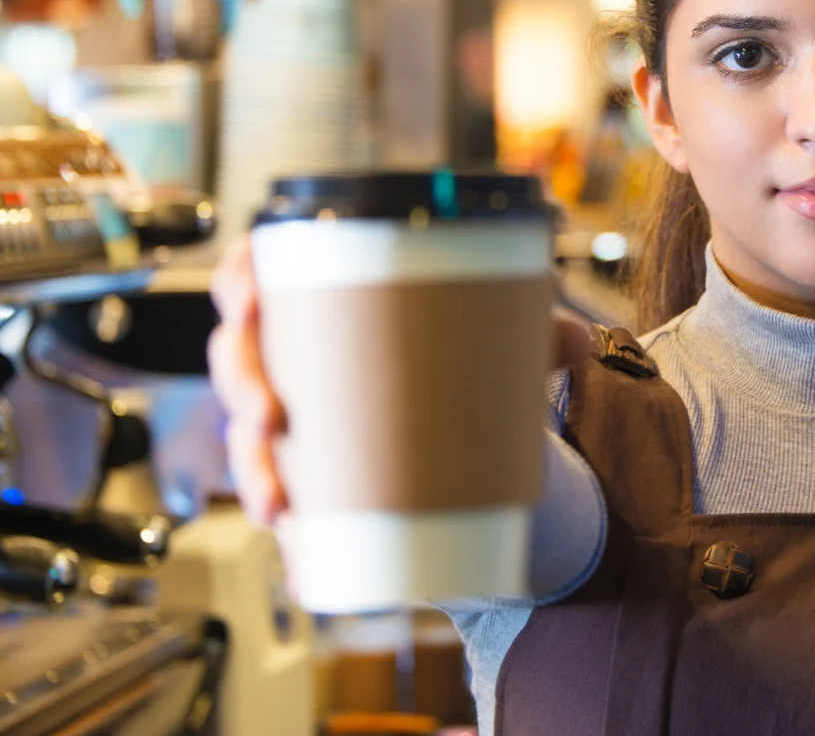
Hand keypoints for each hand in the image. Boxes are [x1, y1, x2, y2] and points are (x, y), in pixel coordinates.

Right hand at [209, 236, 599, 526]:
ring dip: (251, 468)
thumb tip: (579, 344)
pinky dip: (279, 519)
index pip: (251, 271)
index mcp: (314, 294)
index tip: (247, 302)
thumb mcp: (485, 330)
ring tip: (279, 501)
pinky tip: (288, 542)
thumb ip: (531, 331)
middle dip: (241, 385)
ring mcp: (286, 410)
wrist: (448, 411)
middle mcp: (286, 350)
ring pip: (244, 433)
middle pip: (235, 356)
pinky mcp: (302, 465)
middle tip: (270, 413)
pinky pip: (274, 488)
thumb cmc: (444, 347)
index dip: (236, 282)